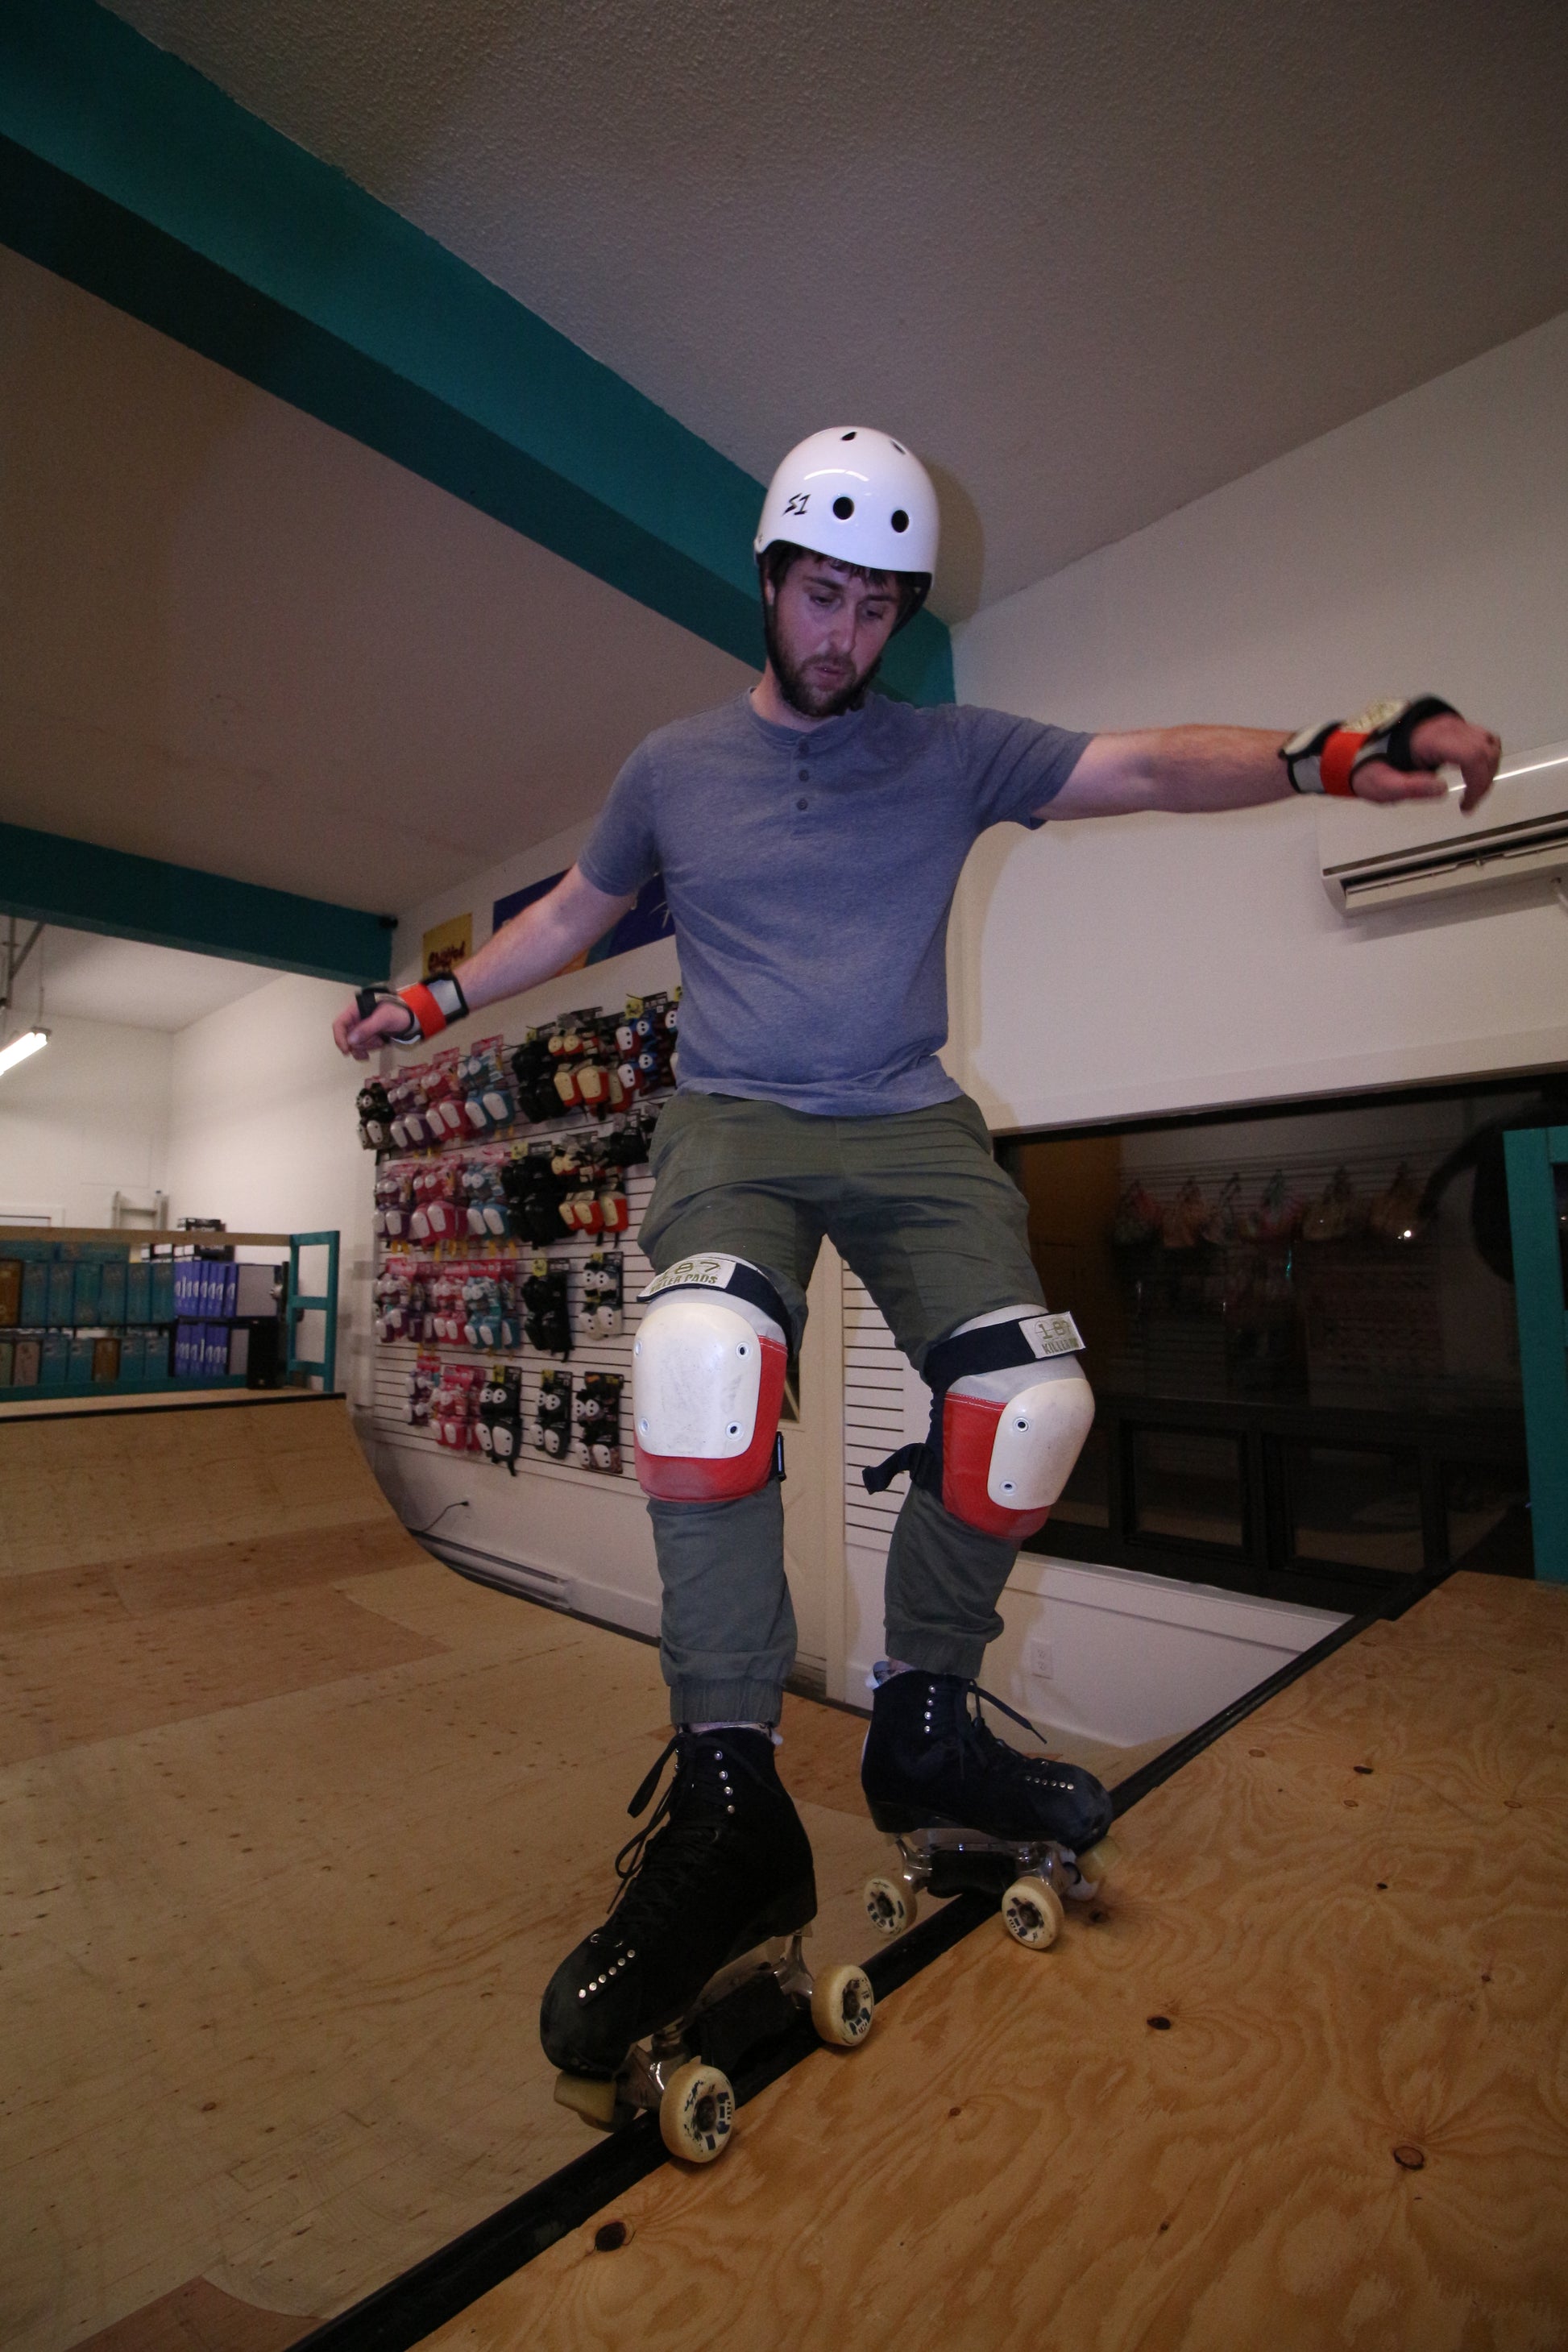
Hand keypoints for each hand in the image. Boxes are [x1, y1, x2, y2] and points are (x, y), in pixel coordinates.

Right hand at [333, 994, 410, 1060]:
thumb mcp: (384, 1019)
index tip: (347, 1051)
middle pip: (347, 1038)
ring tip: (381, 1040)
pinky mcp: (366, 1036)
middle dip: (361, 1043)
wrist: (410, 1018)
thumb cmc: (397, 1013)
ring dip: (368, 1046)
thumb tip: (350, 1041)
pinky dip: (369, 1049)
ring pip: (355, 1045)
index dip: (340, 1038)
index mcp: (355, 1010)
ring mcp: (360, 1029)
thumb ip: (367, 1028)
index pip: (339, 1024)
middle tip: (376, 1041)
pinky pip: (362, 1047)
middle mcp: (355, 1020)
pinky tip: (380, 1044)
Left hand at [1353, 713, 1500, 814]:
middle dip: (1484, 779)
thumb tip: (1442, 789)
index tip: (1466, 806)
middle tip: (1468, 803)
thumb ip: (1410, 788)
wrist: (1357, 750)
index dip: (1478, 782)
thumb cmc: (1369, 769)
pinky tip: (1470, 775)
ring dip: (1487, 769)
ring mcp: (1450, 724)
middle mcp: (1445, 726)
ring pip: (1488, 742)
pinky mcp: (1452, 727)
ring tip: (1471, 791)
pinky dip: (1484, 758)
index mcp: (1430, 740)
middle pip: (1486, 748)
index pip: (1473, 754)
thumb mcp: (1382, 786)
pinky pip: (1481, 738)